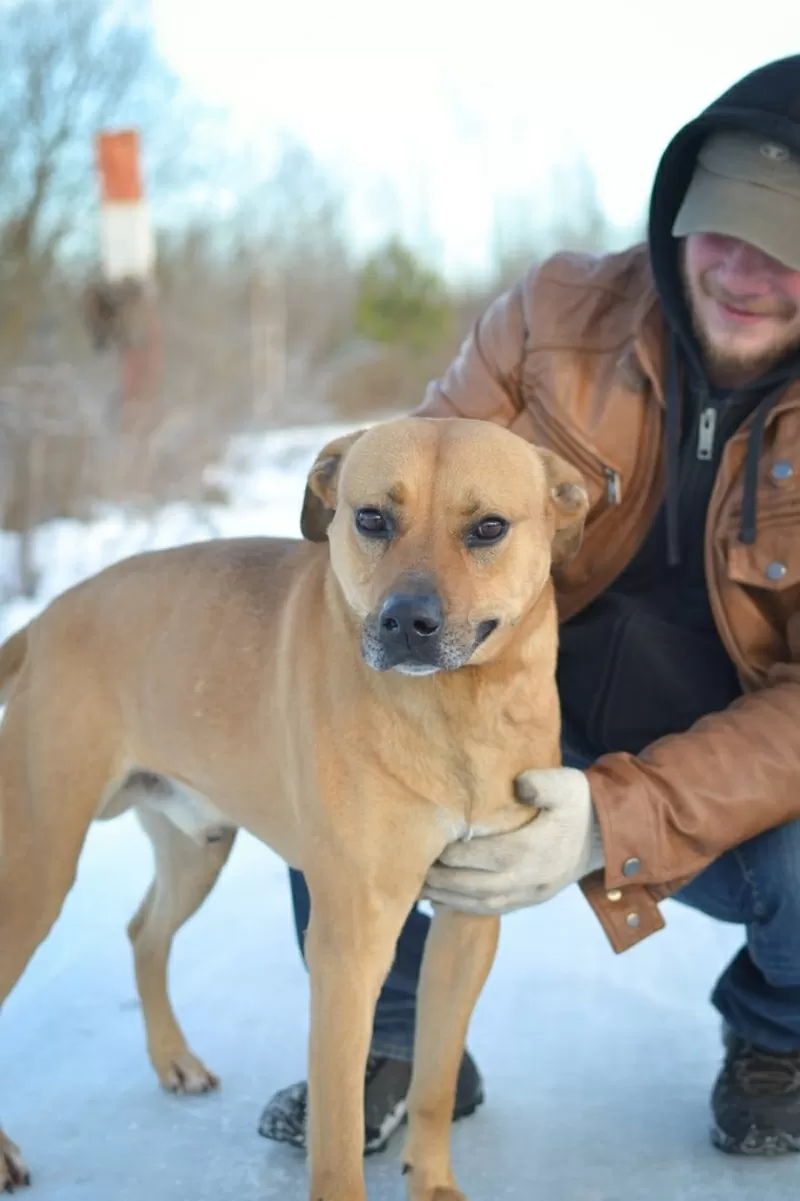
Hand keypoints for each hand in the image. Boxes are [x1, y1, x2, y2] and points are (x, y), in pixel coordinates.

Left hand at [422, 767, 603, 914]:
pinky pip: (491, 910)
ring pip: (478, 903)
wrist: (608, 835)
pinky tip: (445, 900)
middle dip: (438, 881)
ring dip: (446, 899)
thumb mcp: (565, 784)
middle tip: (410, 872)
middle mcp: (524, 878)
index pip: (477, 856)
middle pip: (470, 886)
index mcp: (527, 850)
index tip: (424, 843)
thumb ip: (540, 783)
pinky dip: (465, 908)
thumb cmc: (580, 804)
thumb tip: (518, 785)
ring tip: (418, 891)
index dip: (448, 853)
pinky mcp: (530, 900)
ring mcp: (528, 893)